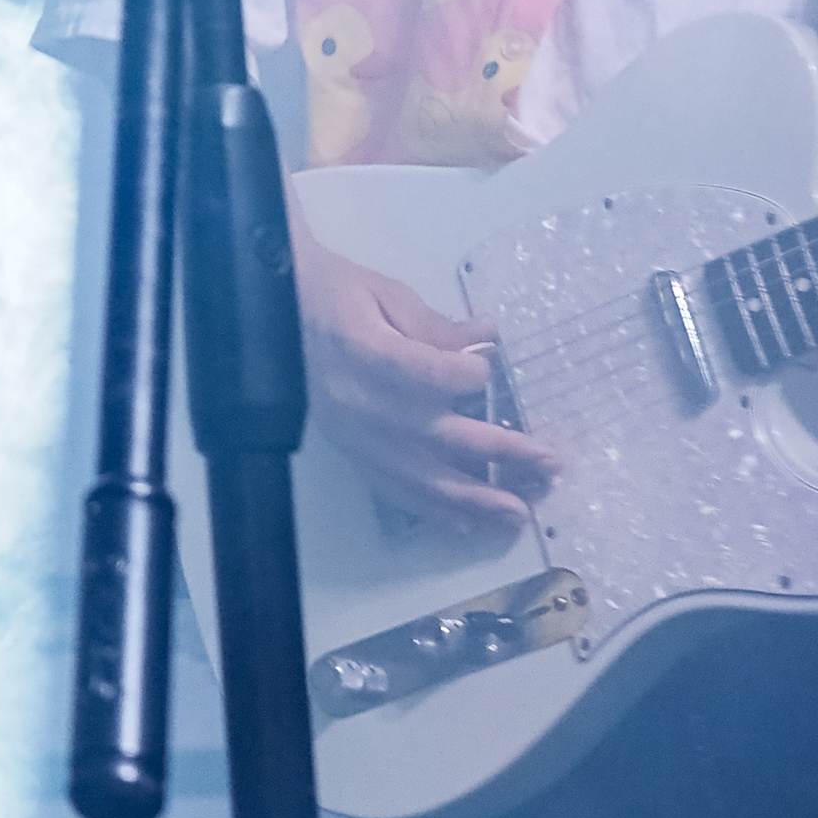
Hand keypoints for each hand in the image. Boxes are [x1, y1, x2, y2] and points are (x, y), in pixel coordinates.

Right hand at [297, 218, 555, 521]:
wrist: (268, 313)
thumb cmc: (330, 292)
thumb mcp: (385, 293)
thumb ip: (437, 325)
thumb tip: (489, 340)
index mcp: (366, 352)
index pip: (433, 375)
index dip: (471, 373)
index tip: (488, 363)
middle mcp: (359, 402)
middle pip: (437, 436)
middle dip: (499, 452)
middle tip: (550, 463)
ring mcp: (351, 434)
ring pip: (417, 476)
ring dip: (472, 499)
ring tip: (519, 514)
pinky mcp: (346, 450)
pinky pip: (391, 489)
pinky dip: (431, 510)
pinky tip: (468, 525)